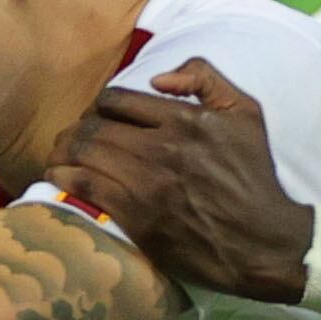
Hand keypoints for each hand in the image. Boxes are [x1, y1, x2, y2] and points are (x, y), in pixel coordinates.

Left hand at [54, 62, 314, 304]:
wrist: (262, 242)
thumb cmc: (255, 178)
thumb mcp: (245, 114)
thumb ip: (206, 79)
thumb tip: (157, 78)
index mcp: (184, 119)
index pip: (117, 99)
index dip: (100, 105)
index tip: (98, 118)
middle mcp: (162, 147)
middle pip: (94, 125)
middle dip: (76, 129)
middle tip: (70, 139)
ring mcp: (147, 183)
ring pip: (84, 153)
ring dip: (63, 151)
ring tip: (59, 156)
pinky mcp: (136, 216)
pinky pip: (85, 187)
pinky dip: (64, 178)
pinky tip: (57, 178)